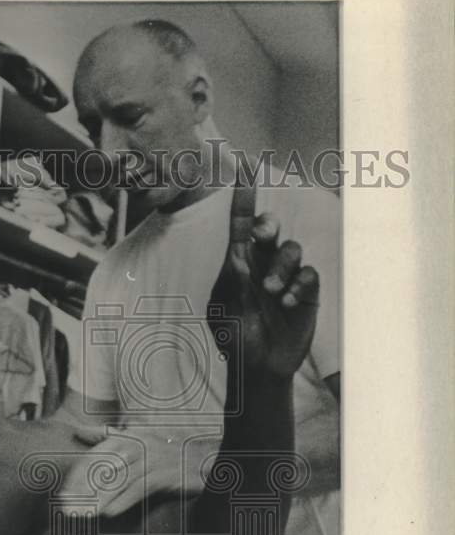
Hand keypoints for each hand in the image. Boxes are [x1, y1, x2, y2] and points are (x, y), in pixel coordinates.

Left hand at [62, 426, 220, 517]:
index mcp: (127, 437)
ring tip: (83, 514)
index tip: (63, 492)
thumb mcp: (136, 436)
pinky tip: (108, 513)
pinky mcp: (165, 476)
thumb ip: (106, 434)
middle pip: (103, 470)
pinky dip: (123, 501)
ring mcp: (152, 460)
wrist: (201, 459)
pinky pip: (138, 489)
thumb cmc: (164, 450)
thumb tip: (79, 431)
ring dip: (99, 500)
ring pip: (118, 482)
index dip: (77, 476)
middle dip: (83, 491)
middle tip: (66, 507)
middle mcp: (138, 446)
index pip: (95, 457)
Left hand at [209, 177, 318, 377]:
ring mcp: (285, 276)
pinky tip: (288, 301)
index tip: (246, 168)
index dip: (244, 197)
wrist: (259, 367)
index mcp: (237, 264)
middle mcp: (262, 264)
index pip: (240, 225)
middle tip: (261, 237)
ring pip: (291, 249)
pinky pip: (308, 273)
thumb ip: (232, 277)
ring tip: (272, 292)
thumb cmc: (236, 338)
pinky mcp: (305, 291)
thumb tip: (240, 247)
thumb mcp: (225, 308)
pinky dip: (298, 284)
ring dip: (281, 267)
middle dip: (267, 226)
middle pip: (269, 228)